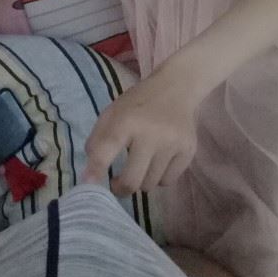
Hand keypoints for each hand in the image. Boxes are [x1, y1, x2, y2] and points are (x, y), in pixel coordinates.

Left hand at [82, 61, 199, 196]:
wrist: (176, 88)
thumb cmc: (138, 104)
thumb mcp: (112, 114)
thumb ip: (97, 142)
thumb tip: (90, 177)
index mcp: (126, 121)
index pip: (106, 151)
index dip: (95, 171)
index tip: (89, 185)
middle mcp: (150, 134)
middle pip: (132, 181)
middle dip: (120, 188)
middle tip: (117, 184)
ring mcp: (172, 144)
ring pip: (150, 184)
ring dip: (141, 181)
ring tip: (141, 165)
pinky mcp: (188, 150)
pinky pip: (168, 181)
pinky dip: (159, 177)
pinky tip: (158, 162)